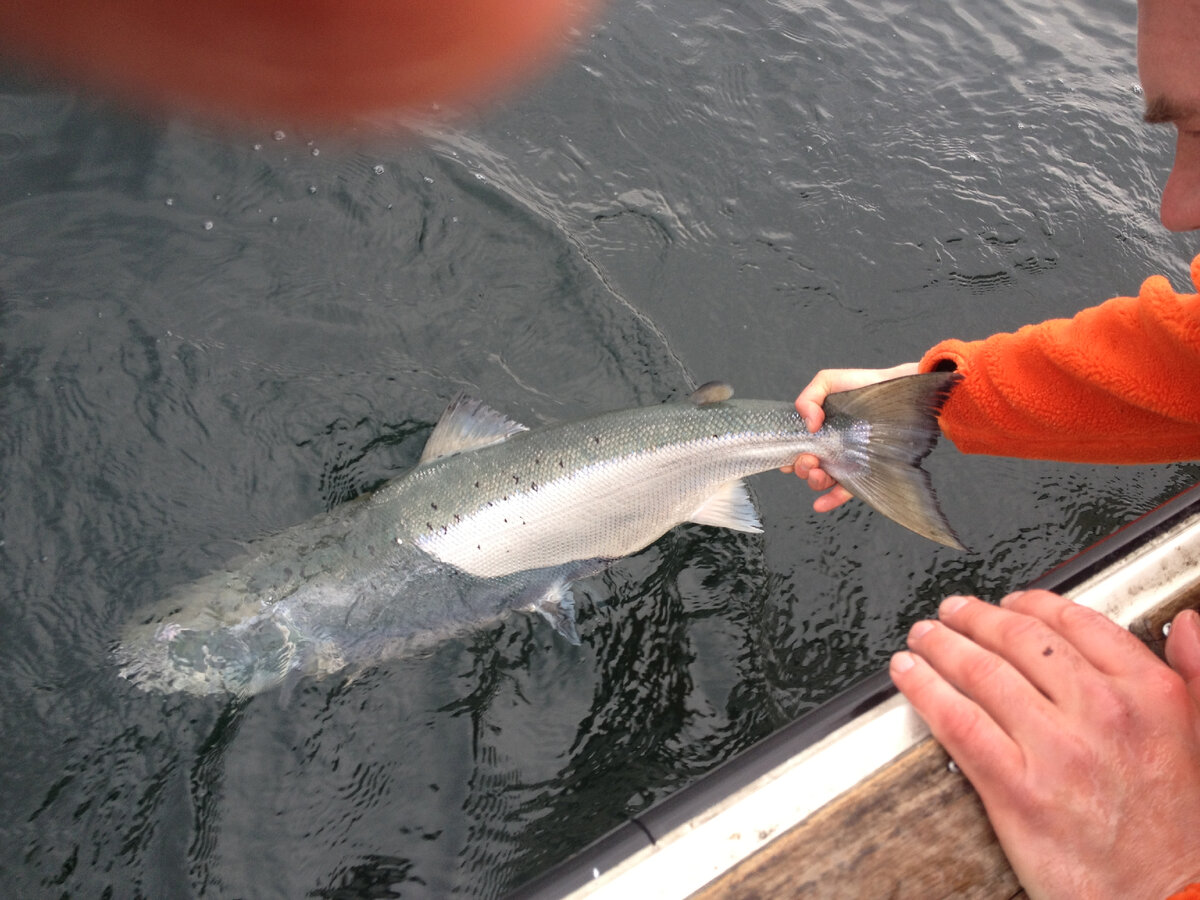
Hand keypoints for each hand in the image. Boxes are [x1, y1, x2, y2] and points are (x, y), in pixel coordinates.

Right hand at [782, 363, 917, 511]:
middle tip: (809, 459)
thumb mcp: (827, 381)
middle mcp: (828, 447)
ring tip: (818, 472)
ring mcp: (845, 461)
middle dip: (801, 467)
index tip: (790, 452)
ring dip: (813, 481)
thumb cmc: (863, 386)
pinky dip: (830, 500)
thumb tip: (808, 424)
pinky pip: (845, 491)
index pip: (795, 447)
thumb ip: (808, 398)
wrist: (898, 391)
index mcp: (817, 430)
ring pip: (821, 480)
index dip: (787, 453)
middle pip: (805, 466)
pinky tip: (820, 504)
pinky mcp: (862, 472)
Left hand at [891, 590, 1199, 898]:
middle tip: (952, 611)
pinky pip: (958, 721)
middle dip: (975, 618)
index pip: (1076, 623)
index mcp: (1150, 695)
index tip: (1010, 601)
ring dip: (941, 645)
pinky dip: (924, 689)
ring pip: (981, 672)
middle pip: (1020, 640)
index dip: (1031, 604)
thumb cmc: (1184, 832)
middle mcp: (1103, 712)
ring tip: (923, 637)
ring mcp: (1056, 749)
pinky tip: (908, 675)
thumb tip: (1185, 625)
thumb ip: (1195, 675)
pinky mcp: (1017, 788)